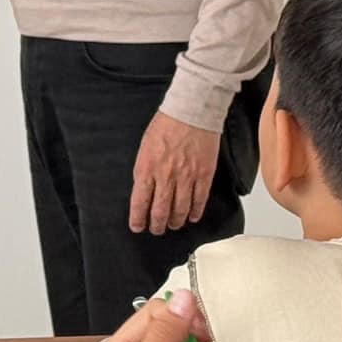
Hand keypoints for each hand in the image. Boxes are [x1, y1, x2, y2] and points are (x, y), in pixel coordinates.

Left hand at [129, 112, 220, 234]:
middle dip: (157, 225)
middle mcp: (166, 176)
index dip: (138, 219)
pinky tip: (192, 216)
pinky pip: (199, 199)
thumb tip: (145, 190)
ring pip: (180, 209)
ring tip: (173, 225)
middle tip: (156, 229)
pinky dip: (195, 211)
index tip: (137, 226)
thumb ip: (144, 170)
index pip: (140, 202)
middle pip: (160, 211)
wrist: (191, 111)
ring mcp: (186, 177)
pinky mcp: (204, 174)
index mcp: (147, 168)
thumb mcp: (145, 147)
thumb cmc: (166, 125)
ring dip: (175, 221)